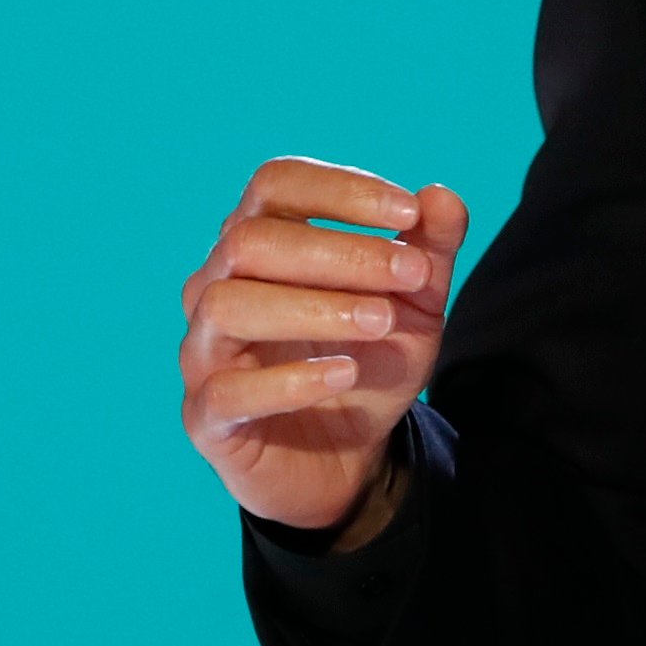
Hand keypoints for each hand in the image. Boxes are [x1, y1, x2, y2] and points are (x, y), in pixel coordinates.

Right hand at [180, 158, 468, 539]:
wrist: (351, 461)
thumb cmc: (369, 363)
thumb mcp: (414, 307)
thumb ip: (430, 251)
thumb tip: (442, 196)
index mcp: (259, 244)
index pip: (275, 184)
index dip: (340, 189)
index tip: (409, 213)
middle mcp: (216, 286)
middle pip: (250, 240)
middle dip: (339, 252)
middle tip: (410, 275)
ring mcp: (203, 351)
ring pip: (228, 304)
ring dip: (314, 307)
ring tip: (381, 322)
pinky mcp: (207, 418)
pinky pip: (227, 391)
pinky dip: (290, 381)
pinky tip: (345, 375)